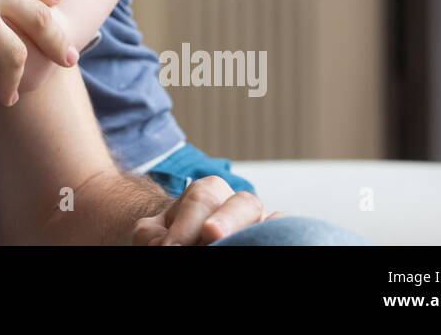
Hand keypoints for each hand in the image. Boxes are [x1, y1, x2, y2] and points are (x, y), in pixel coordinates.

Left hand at [131, 176, 285, 244]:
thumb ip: (153, 236)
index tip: (172, 247)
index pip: (201, 201)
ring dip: (259, 232)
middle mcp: (239, 204)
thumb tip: (167, 247)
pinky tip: (268, 244)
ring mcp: (262, 223)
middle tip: (211, 234)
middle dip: (227, 219)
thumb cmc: (171, 237)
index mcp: (208, 192)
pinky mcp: (274, 238)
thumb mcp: (153, 234)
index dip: (186, 225)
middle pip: (243, 204)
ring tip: (242, 244)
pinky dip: (285, 236)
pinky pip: (287, 233)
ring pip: (272, 219)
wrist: (184, 241)